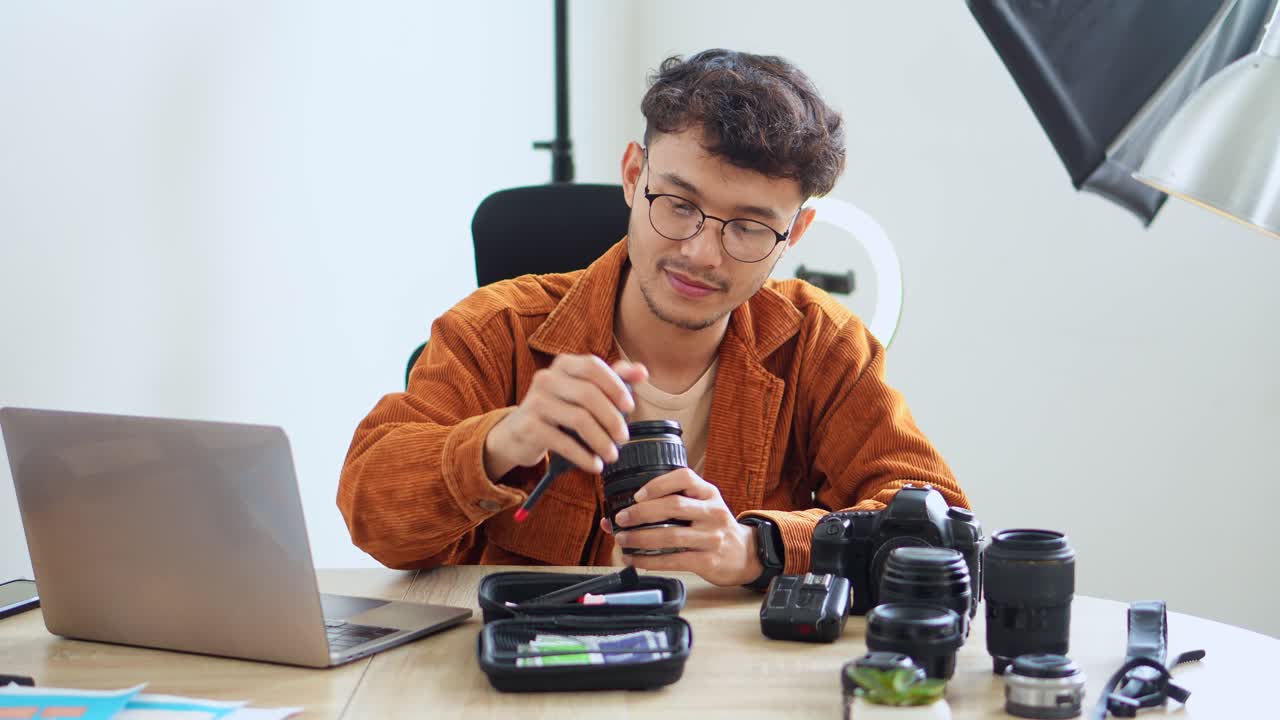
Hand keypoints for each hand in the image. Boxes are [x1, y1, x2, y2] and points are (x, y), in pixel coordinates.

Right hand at [483, 356, 647, 480]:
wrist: (517, 435)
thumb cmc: (559, 411)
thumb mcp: (583, 392)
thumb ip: (612, 380)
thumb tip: (642, 372)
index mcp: (563, 364)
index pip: (593, 366)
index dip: (615, 386)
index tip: (630, 407)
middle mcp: (547, 378)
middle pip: (588, 394)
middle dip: (612, 418)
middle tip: (624, 438)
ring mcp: (535, 402)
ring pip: (578, 419)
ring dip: (601, 441)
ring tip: (612, 455)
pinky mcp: (528, 427)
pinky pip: (563, 442)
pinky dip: (583, 456)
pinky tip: (594, 465)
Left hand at [600, 468, 763, 586]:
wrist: (745, 554)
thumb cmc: (713, 528)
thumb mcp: (702, 508)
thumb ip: (669, 505)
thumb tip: (616, 516)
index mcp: (709, 493)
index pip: (685, 478)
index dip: (658, 484)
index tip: (637, 495)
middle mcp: (713, 512)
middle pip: (673, 506)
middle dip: (641, 512)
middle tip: (621, 519)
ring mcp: (712, 537)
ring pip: (670, 535)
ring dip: (640, 538)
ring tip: (623, 540)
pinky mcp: (708, 561)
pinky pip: (673, 559)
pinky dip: (649, 560)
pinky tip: (635, 559)